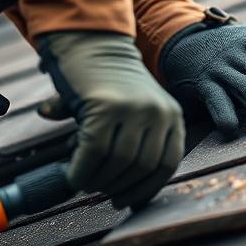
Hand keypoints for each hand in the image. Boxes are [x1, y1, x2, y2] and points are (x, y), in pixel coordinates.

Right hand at [37, 31, 183, 208]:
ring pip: (119, 162)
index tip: (126, 200)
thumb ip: (135, 151)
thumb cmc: (110, 87)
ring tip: (85, 180)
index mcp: (172, 115)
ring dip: (98, 180)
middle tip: (98, 190)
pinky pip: (94, 152)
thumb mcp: (133, 117)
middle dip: (118, 187)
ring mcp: (134, 108)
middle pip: (142, 167)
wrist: (93, 44)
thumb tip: (128, 200)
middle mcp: (159, 111)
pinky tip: (72, 174)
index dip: (146, 188)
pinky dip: (81, 171)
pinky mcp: (107, 106)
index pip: (168, 164)